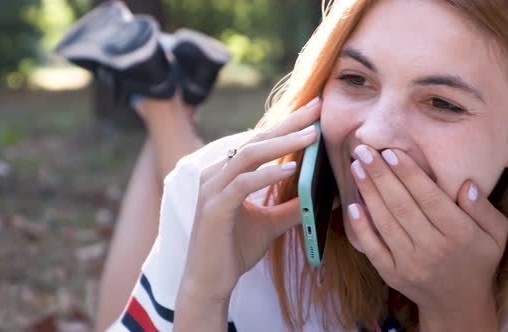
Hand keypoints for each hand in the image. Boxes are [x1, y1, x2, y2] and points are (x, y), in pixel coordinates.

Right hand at [178, 97, 321, 302]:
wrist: (210, 282)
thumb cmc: (234, 249)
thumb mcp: (270, 224)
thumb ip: (292, 207)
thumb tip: (326, 196)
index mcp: (226, 173)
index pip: (259, 142)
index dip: (287, 125)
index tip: (313, 111)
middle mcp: (215, 174)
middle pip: (256, 140)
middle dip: (289, 124)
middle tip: (317, 108)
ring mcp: (212, 190)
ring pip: (249, 156)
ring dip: (283, 144)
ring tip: (312, 135)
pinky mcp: (214, 208)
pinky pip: (242, 184)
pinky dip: (267, 175)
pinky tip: (290, 169)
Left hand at [349, 145, 506, 320]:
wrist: (458, 303)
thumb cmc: (475, 259)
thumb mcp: (495, 234)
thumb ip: (483, 209)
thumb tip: (466, 184)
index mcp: (459, 234)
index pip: (429, 198)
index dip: (408, 173)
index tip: (391, 152)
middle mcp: (432, 248)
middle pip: (401, 205)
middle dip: (380, 175)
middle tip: (364, 152)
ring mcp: (409, 263)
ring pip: (385, 222)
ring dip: (368, 193)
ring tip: (357, 168)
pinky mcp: (392, 274)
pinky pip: (372, 247)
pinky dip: (361, 226)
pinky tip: (353, 204)